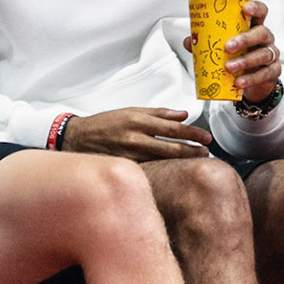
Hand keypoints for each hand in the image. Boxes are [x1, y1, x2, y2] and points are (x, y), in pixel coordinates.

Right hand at [61, 107, 211, 160]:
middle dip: (192, 150)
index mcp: (138, 120)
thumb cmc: (105, 124)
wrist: (77, 137)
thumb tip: (183, 114)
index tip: (206, 137)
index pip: (173, 127)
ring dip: (181, 161)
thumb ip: (159, 113)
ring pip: (162, 160)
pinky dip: (164, 170)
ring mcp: (130, 154)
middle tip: (206, 152)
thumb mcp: (131, 111)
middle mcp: (135, 137)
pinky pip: (150, 169)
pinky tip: (175, 172)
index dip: (193, 133)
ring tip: (196, 161)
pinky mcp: (125, 167)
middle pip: (171, 146)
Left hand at [181, 0, 280, 103]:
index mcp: (254, 27)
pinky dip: (251, 79)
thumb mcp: (225, 47)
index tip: (245, 8)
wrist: (253, 82)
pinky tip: (239, 82)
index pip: (261, 12)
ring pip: (263, 55)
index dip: (255, 8)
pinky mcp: (273, 72)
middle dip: (245, 39)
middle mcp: (265, 39)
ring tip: (229, 67)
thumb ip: (207, 43)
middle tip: (227, 47)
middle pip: (261, 33)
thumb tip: (190, 41)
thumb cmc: (240, 57)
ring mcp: (271, 55)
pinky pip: (264, 74)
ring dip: (245, 61)